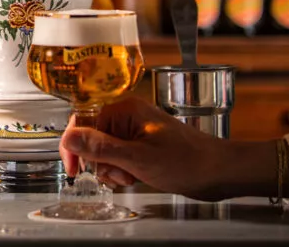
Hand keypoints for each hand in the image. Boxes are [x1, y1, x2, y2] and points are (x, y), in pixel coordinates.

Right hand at [58, 96, 249, 200]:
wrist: (220, 172)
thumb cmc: (187, 162)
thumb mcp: (137, 158)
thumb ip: (100, 148)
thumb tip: (68, 138)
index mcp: (124, 111)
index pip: (82, 124)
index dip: (75, 149)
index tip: (74, 170)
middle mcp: (127, 116)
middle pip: (92, 139)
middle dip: (100, 163)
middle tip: (119, 174)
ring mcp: (135, 129)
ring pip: (104, 151)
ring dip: (112, 169)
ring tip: (131, 176)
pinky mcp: (142, 143)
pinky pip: (118, 156)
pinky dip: (122, 169)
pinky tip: (136, 176)